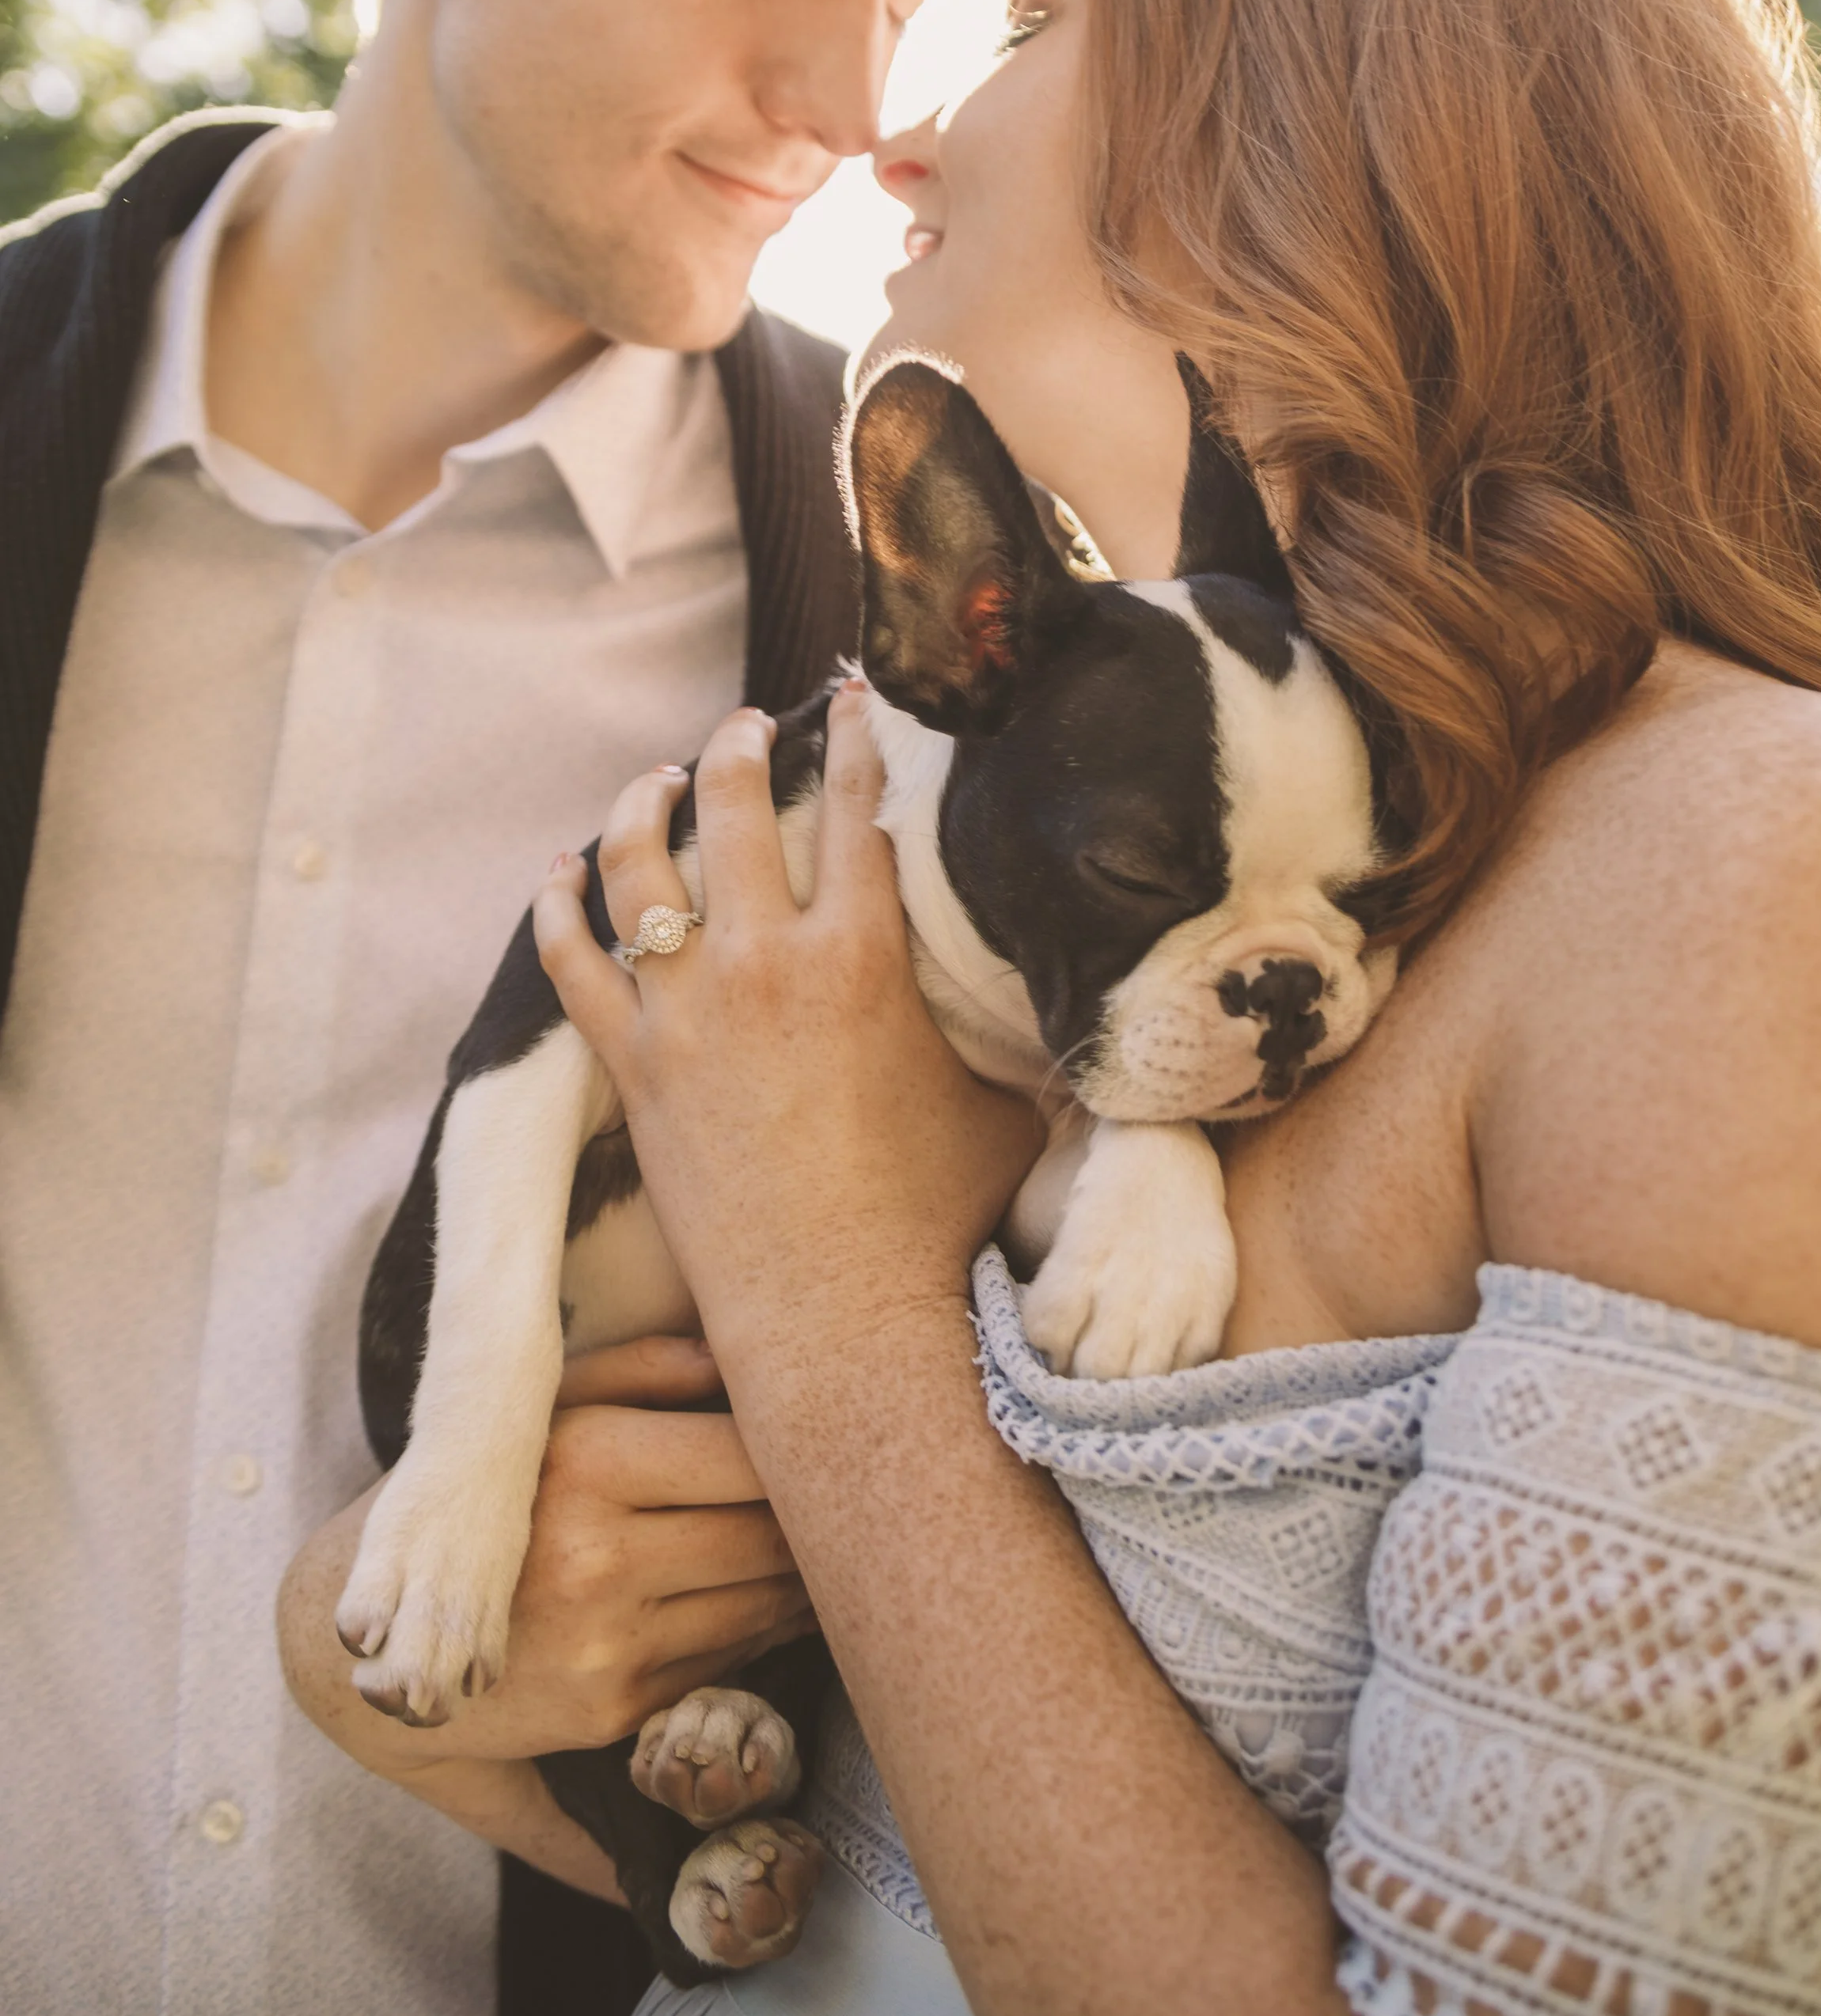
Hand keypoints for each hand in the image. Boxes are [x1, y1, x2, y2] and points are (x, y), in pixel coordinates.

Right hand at [292, 1333, 815, 1772]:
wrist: (380, 1644)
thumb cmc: (486, 1500)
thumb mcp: (544, 1413)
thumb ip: (643, 1369)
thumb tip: (739, 1350)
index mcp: (585, 1465)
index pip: (745, 1454)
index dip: (799, 1448)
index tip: (827, 1434)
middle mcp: (597, 1559)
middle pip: (768, 1534)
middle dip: (818, 1517)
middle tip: (848, 1493)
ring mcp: (607, 1644)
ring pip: (761, 1603)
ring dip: (804, 1578)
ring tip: (825, 1545)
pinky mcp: (614, 1709)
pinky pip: (727, 1659)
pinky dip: (761, 1629)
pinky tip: (766, 1600)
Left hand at [533, 689, 1041, 1380]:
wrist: (839, 1316)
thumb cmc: (934, 1216)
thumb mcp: (1003, 1101)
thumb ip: (1012, 1030)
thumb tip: (1068, 996)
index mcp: (862, 955)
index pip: (856, 808)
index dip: (856, 739)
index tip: (851, 698)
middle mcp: (764, 963)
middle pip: (732, 806)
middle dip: (737, 745)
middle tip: (746, 726)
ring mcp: (686, 1013)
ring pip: (637, 865)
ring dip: (641, 803)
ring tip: (656, 778)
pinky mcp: (633, 1068)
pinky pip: (571, 964)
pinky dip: (556, 908)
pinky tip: (558, 874)